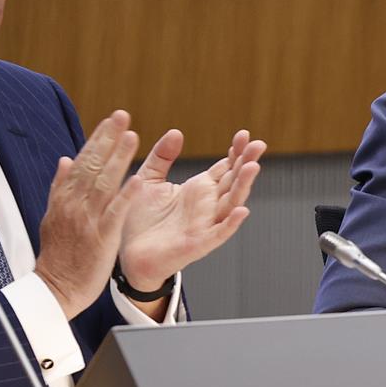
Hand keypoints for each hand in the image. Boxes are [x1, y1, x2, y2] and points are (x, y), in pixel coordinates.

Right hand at [35, 112, 141, 318]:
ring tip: (132, 137)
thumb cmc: (58, 256)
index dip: (98, 139)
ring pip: (104, 183)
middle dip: (108, 139)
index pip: (82, 161)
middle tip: (122, 116)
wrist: (54, 290)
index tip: (112, 120)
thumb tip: (64, 160)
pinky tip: (139, 181)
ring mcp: (87, 220)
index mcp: (65, 199)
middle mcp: (74, 205)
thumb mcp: (52, 217)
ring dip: (118, 159)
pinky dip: (126, 197)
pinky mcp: (101, 238)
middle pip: (92, 165)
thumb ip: (60, 187)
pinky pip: (115, 214)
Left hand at [117, 128, 265, 296]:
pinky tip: (242, 210)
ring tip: (252, 166)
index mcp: (199, 189)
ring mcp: (205, 223)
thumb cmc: (140, 220)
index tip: (243, 134)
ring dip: (244, 185)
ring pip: (232, 202)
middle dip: (247, 162)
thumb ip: (162, 156)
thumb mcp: (149, 179)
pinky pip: (219, 233)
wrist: (128, 254)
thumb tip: (176, 132)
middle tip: (258, 144)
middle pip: (234, 180)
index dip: (236, 152)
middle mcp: (207, 205)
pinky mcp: (198, 243)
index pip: (226, 167)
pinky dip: (231, 223)